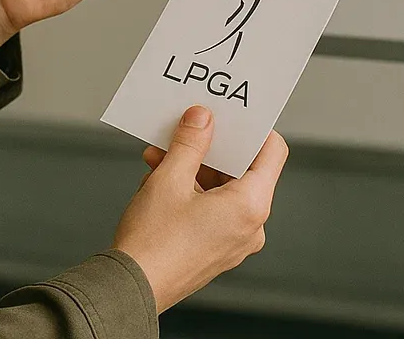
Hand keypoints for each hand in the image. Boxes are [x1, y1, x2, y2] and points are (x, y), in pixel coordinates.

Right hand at [112, 107, 288, 312]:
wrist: (131, 288)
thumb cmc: (152, 241)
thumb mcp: (169, 179)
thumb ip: (190, 142)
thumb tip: (203, 117)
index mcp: (250, 206)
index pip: (271, 152)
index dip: (252, 128)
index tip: (229, 115)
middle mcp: (251, 226)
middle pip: (243, 170)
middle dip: (210, 148)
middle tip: (185, 130)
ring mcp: (235, 241)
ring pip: (223, 189)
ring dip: (192, 169)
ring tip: (159, 157)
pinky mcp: (217, 249)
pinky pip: (213, 209)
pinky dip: (190, 191)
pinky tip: (158, 180)